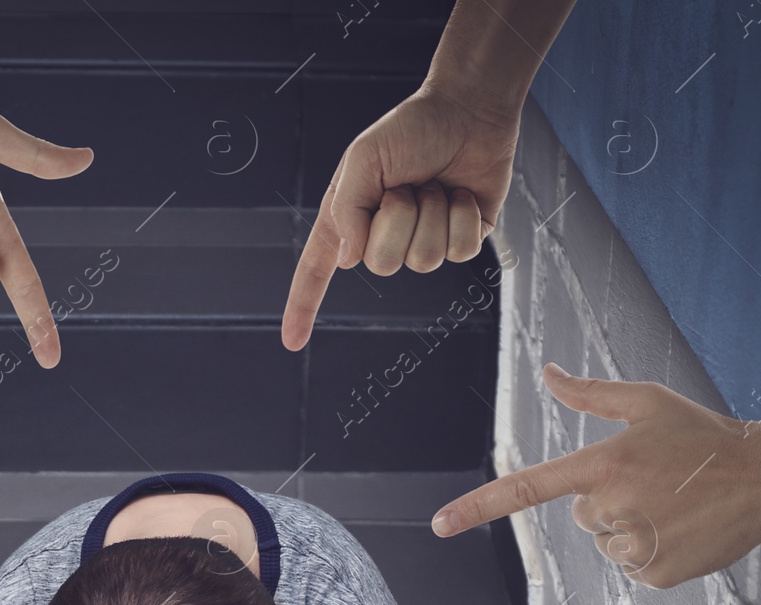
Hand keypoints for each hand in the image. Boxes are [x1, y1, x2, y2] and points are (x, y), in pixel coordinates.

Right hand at [282, 85, 516, 350]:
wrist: (468, 108)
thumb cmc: (412, 127)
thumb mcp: (364, 158)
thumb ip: (348, 208)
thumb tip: (349, 260)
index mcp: (351, 219)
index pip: (317, 270)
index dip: (303, 306)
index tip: (292, 341)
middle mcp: (383, 236)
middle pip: (382, 265)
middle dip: (398, 220)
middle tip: (407, 186)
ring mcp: (422, 241)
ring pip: (424, 261)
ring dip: (433, 213)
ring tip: (434, 184)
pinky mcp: (460, 240)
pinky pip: (460, 251)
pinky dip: (463, 217)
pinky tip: (461, 193)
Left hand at [430, 365, 760, 587]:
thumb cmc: (704, 434)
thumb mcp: (648, 403)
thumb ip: (590, 393)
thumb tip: (547, 372)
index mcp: (602, 464)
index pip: (526, 487)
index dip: (478, 506)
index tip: (438, 524)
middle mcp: (612, 507)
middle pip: (582, 515)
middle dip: (611, 501)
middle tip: (658, 482)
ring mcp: (634, 545)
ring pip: (606, 543)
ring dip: (632, 527)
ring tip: (675, 504)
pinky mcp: (655, 574)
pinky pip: (632, 567)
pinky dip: (653, 552)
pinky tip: (684, 528)